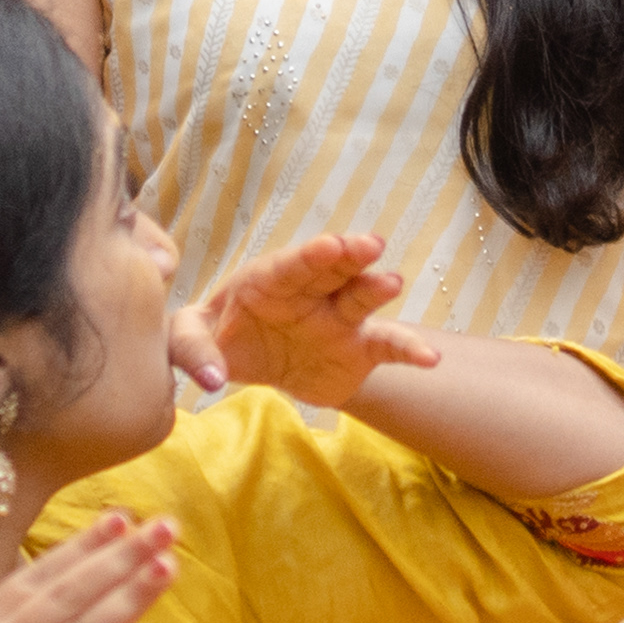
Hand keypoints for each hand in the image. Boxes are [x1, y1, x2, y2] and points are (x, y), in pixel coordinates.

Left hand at [168, 232, 442, 407]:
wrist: (260, 365)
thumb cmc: (221, 339)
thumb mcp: (193, 339)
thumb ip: (192, 348)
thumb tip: (210, 379)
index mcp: (268, 279)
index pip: (289, 264)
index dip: (308, 256)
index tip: (328, 246)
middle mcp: (309, 291)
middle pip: (332, 269)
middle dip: (349, 255)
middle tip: (369, 244)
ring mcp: (338, 317)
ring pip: (361, 296)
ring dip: (376, 287)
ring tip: (393, 282)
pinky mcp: (359, 348)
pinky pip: (387, 345)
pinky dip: (410, 349)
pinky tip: (431, 359)